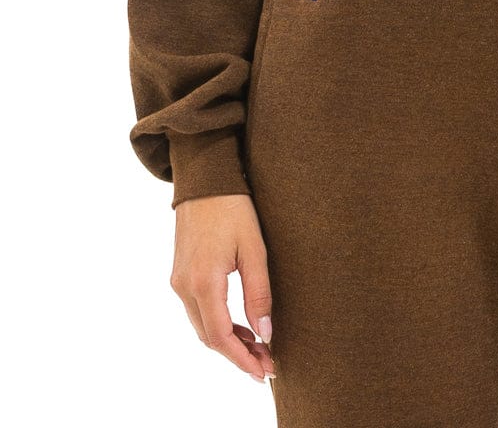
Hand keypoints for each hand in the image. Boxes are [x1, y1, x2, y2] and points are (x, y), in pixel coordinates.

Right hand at [170, 192, 276, 384]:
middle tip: (266, 362)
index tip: (264, 371)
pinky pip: (197, 311)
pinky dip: (217, 324)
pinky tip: (239, 325)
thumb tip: (265, 333)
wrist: (204, 179)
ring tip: (258, 346)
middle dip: (237, 354)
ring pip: (202, 326)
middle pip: (209, 337)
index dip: (242, 358)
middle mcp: (184, 286)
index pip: (220, 337)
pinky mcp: (180, 274)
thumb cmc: (233, 208)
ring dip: (228, 341)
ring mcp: (178, 281)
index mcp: (203, 282)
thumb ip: (259, 294)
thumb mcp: (254, 249)